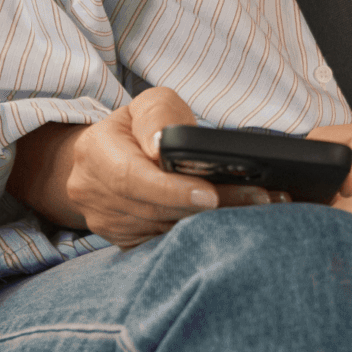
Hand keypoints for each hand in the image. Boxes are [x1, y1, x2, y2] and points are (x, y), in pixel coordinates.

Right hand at [47, 88, 278, 246]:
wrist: (102, 159)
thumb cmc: (134, 128)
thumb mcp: (147, 106)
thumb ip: (158, 117)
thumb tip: (164, 146)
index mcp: (96, 153)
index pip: (132, 178)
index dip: (172, 190)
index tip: (210, 195)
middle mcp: (94, 193)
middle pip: (155, 210)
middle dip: (207, 208)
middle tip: (258, 200)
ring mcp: (107, 224)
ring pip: (163, 231)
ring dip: (209, 224)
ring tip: (256, 208)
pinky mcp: (123, 242)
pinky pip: (163, 245)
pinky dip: (197, 237)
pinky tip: (230, 226)